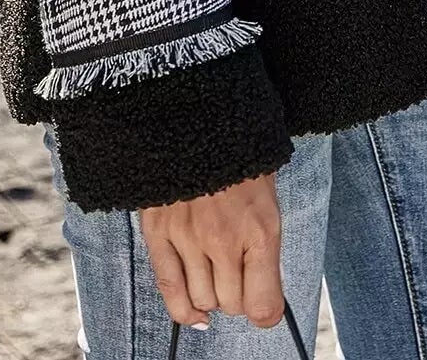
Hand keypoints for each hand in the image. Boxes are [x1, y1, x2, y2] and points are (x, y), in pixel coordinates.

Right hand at [140, 170, 284, 333]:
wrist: (198, 114)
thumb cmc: (239, 155)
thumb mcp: (267, 197)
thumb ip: (264, 246)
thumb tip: (261, 295)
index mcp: (259, 228)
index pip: (264, 305)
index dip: (265, 311)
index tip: (263, 304)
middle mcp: (224, 240)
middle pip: (232, 304)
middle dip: (237, 297)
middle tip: (238, 277)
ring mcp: (189, 238)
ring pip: (202, 300)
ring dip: (210, 296)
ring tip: (215, 276)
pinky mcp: (159, 232)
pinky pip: (169, 287)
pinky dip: (182, 308)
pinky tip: (192, 311)